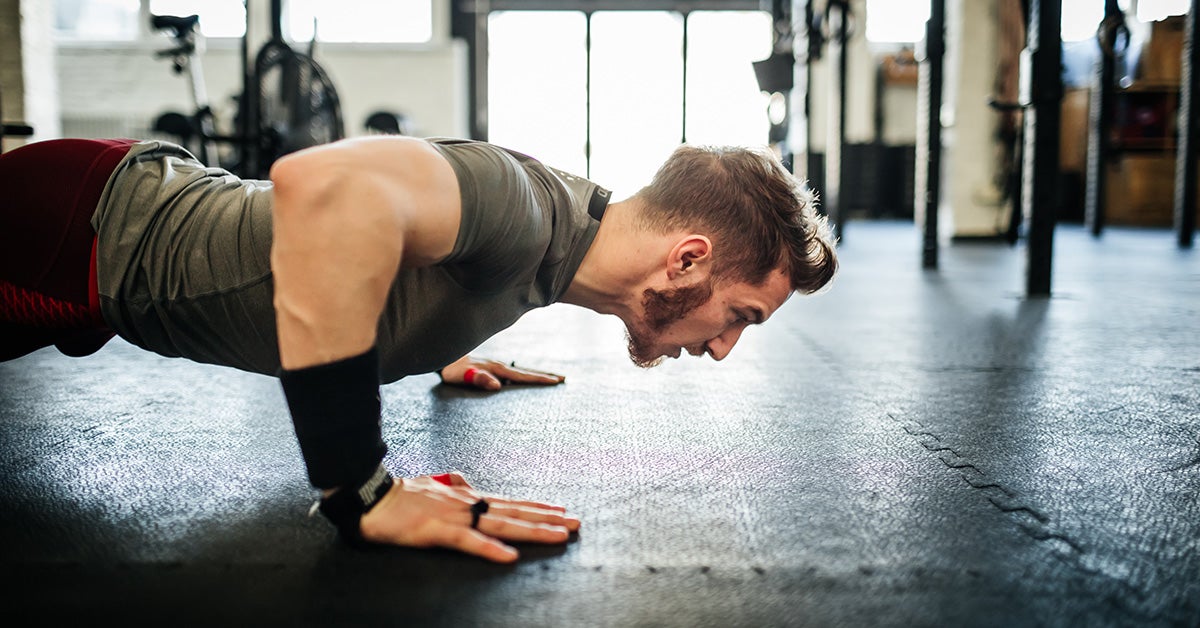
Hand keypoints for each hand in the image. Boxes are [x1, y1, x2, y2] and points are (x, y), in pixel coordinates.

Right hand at [359, 472, 580, 562]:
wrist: (371, 495)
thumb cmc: (400, 495)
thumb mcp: (433, 486)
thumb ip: (453, 485)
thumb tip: (465, 481)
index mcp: (466, 495)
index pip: (508, 501)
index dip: (536, 507)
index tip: (561, 509)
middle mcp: (466, 502)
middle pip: (514, 511)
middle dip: (547, 518)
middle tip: (576, 522)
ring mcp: (454, 516)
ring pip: (500, 524)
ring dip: (532, 530)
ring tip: (559, 535)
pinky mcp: (437, 531)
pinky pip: (468, 541)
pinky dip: (490, 549)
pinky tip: (509, 556)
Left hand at [438, 355, 564, 390]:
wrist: (443, 358)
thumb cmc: (451, 370)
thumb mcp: (461, 376)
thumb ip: (478, 379)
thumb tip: (498, 386)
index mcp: (496, 368)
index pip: (522, 375)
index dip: (539, 378)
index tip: (555, 381)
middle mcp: (499, 365)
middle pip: (526, 370)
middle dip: (545, 374)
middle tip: (564, 378)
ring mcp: (496, 366)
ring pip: (521, 370)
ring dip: (537, 374)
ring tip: (552, 377)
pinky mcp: (492, 368)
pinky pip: (513, 373)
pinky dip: (525, 375)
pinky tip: (527, 379)